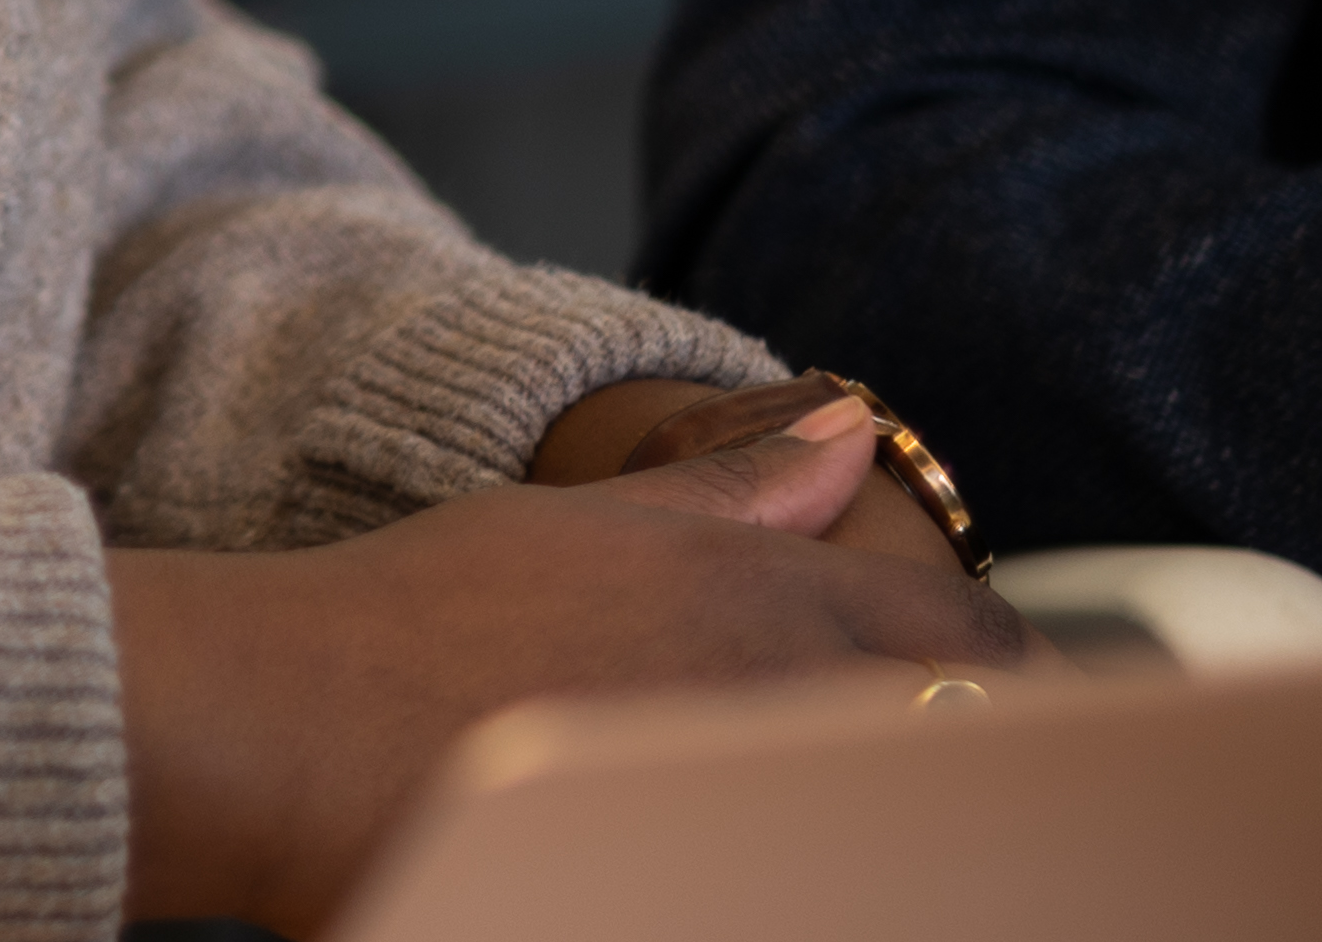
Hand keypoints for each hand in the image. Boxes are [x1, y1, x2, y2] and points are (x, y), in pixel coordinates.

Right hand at [112, 402, 1030, 934]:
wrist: (294, 724)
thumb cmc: (424, 615)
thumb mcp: (599, 521)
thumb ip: (744, 486)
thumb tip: (853, 435)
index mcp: (773, 610)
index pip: (971, 649)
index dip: (1017, 675)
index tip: (1028, 699)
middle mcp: (783, 711)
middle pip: (956, 749)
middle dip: (975, 757)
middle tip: (976, 783)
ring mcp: (740, 811)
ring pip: (885, 826)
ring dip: (884, 820)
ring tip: (874, 828)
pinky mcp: (685, 887)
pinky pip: (787, 878)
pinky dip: (791, 859)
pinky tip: (759, 859)